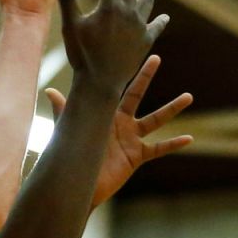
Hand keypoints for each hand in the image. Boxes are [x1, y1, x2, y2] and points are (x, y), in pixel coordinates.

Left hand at [46, 55, 193, 206]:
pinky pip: (159, 148)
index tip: (125, 54)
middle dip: (146, 77)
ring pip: (156, 120)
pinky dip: (173, 144)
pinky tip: (189, 139)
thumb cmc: (71, 157)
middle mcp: (120, 122)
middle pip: (137, 96)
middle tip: (157, 58)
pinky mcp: (136, 156)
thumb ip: (64, 111)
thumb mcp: (70, 131)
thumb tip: (49, 91)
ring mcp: (130, 139)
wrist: (77, 183)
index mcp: (105, 114)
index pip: (116, 88)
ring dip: (171, 108)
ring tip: (188, 96)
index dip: (120, 72)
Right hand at [58, 0, 169, 96]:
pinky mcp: (146, 40)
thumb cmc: (82, 56)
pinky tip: (163, 17)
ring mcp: (139, 26)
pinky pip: (154, 27)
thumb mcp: (71, 27)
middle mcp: (128, 12)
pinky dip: (158, 21)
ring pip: (147, 1)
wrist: (100, 82)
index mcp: (109, 6)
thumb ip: (68, 2)